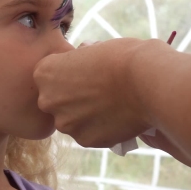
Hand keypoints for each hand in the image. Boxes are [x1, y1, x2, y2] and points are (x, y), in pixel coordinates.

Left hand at [34, 38, 161, 147]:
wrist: (146, 81)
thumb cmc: (123, 57)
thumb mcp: (93, 49)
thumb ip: (79, 61)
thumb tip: (81, 61)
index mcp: (45, 72)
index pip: (49, 77)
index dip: (68, 75)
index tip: (87, 73)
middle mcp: (48, 100)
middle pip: (56, 102)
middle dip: (72, 99)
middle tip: (98, 92)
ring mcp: (66, 123)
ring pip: (72, 121)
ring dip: (86, 116)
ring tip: (111, 106)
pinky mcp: (84, 140)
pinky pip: (89, 134)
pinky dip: (101, 129)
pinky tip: (118, 118)